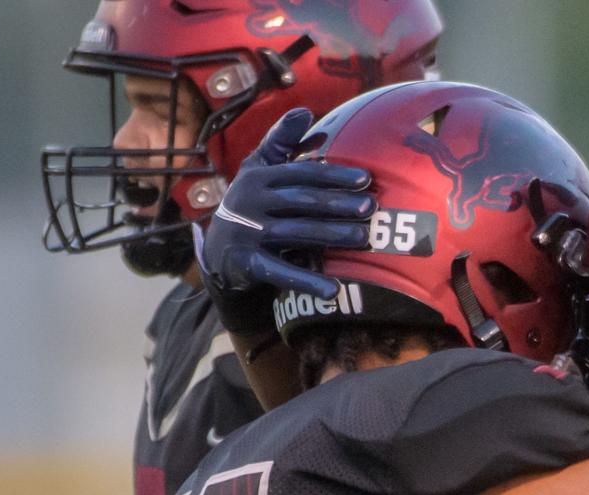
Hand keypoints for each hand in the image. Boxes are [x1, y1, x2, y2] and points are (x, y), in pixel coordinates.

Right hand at [196, 107, 375, 332]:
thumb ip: (282, 142)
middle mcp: (252, 201)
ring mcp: (248, 232)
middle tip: (371, 207)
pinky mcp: (247, 262)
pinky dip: (307, 281)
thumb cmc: (251, 204)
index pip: (301, 174)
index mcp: (259, 176)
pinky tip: (333, 289)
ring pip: (296, 232)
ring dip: (331, 235)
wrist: (218, 251)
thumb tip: (304, 110)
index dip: (333, 175)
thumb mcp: (260, 169)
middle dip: (337, 203)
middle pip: (302, 201)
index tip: (365, 179)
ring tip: (362, 238)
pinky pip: (281, 272)